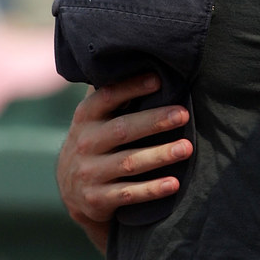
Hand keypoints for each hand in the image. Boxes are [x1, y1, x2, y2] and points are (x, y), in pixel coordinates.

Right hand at [56, 73, 191, 250]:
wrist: (72, 192)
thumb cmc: (97, 142)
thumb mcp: (95, 119)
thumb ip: (113, 96)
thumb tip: (144, 60)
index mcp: (85, 117)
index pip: (107, 97)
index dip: (132, 88)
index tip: (159, 80)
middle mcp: (84, 143)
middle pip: (122, 129)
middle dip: (154, 121)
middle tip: (184, 114)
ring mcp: (89, 173)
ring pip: (129, 163)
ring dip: (159, 155)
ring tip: (187, 148)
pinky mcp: (97, 199)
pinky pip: (128, 194)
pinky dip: (152, 189)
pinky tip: (174, 183)